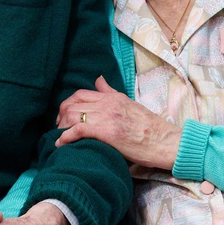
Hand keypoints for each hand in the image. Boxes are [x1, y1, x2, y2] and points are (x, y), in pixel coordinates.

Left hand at [56, 76, 180, 169]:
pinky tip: (61, 144)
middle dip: (60, 116)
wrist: (165, 141)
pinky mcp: (106, 132)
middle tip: (59, 129)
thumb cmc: (150, 127)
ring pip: (72, 115)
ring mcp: (106, 117)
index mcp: (112, 97)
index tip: (63, 116)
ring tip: (60, 137)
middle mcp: (107, 104)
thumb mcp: (129, 104)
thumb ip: (111, 92)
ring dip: (61, 127)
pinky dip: (65, 137)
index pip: (80, 94)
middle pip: (72, 104)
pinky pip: (78, 130)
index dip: (67, 104)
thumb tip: (98, 80)